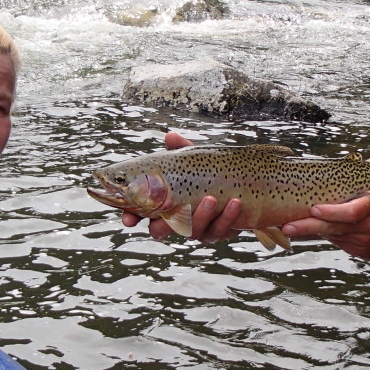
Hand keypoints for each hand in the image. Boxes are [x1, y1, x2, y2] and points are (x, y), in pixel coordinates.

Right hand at [121, 131, 242, 242]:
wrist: (240, 188)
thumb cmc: (207, 172)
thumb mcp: (195, 159)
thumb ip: (182, 149)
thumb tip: (170, 136)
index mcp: (162, 202)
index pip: (140, 214)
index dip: (132, 217)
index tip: (130, 219)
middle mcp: (176, 219)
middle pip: (160, 231)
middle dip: (164, 226)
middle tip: (172, 211)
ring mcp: (196, 228)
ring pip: (192, 232)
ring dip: (201, 216)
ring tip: (211, 198)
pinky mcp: (217, 232)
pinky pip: (219, 231)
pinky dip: (227, 218)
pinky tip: (235, 203)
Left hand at [281, 191, 369, 259]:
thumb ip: (356, 192)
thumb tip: (324, 181)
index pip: (352, 212)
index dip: (332, 212)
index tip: (315, 208)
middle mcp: (369, 227)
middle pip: (334, 227)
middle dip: (307, 227)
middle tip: (286, 226)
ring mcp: (364, 243)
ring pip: (331, 235)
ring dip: (311, 230)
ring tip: (290, 225)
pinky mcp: (359, 252)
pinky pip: (337, 241)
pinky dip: (325, 234)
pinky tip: (313, 228)